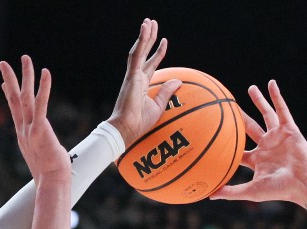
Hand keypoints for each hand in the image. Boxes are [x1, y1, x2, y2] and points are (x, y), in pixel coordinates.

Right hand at [0, 56, 69, 183]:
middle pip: (13, 99)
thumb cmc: (50, 174)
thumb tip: (41, 145)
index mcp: (23, 135)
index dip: (8, 94)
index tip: (3, 82)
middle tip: (3, 62)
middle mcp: (23, 129)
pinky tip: (45, 72)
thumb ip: (38, 147)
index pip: (14, 110)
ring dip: (25, 76)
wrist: (51, 183)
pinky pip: (42, 104)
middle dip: (9, 79)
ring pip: (25, 97)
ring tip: (25, 58)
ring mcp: (30, 129)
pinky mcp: (40, 130)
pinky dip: (43, 88)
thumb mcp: (40, 156)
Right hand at [106, 18, 181, 145]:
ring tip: (148, 22)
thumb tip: (178, 81)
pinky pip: (137, 55)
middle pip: (144, 52)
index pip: (151, 63)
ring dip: (144, 35)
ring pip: (139, 50)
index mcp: (141, 84)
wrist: (127, 129)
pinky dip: (141, 41)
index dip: (158, 52)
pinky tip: (145, 30)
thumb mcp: (158, 105)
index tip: (164, 41)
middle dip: (149, 38)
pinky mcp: (131, 76)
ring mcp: (132, 75)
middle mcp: (136, 77)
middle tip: (152, 23)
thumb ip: (167, 92)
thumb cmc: (140, 122)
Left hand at [211, 80, 306, 207]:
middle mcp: (268, 146)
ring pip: (266, 115)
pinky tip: (271, 84)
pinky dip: (277, 96)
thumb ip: (231, 192)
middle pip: (250, 128)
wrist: (303, 183)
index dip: (229, 143)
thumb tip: (209, 195)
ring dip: (259, 101)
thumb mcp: (252, 191)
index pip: (240, 150)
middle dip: (241, 117)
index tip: (216, 134)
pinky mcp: (290, 130)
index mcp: (258, 159)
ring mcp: (279, 137)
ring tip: (251, 88)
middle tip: (229, 105)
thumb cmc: (279, 189)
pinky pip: (282, 109)